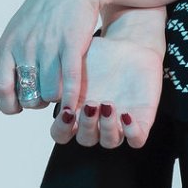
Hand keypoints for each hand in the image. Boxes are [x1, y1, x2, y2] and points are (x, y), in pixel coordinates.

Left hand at [0, 0, 102, 114]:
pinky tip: (74, 104)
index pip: (0, 89)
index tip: (22, 104)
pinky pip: (69, 82)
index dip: (10, 104)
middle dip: (38, 103)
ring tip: (61, 90)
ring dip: (57, 98)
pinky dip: (71, 98)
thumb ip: (10, 59)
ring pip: (50, 93)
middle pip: (28, 96)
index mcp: (8, 45)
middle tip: (46, 94)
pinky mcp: (71, 44)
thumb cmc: (47, 10)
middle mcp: (24, 47)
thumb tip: (0, 92)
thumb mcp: (19, 30)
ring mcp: (48, 45)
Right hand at [50, 33, 163, 148]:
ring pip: (110, 141)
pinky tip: (126, 114)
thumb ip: (61, 74)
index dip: (62, 129)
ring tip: (108, 104)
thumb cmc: (100, 55)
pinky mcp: (140, 122)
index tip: (67, 111)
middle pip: (86, 139)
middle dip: (87, 125)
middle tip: (90, 105)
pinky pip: (136, 139)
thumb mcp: (75, 61)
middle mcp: (96, 123)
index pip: (61, 134)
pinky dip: (132, 132)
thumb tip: (47, 85)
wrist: (130, 46)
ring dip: (107, 127)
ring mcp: (118, 124)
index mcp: (77, 112)